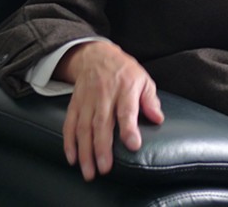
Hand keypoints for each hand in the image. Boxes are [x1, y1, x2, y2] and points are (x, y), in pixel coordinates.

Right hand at [55, 40, 163, 180]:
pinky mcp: (75, 104)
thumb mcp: (143, 79)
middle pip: (101, 124)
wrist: (96, 55)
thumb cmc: (125, 71)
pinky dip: (69, 142)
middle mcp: (104, 95)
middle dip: (102, 148)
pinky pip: (70, 124)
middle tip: (105, 169)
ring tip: (89, 172)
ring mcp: (87, 100)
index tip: (133, 145)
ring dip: (85, 151)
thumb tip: (158, 118)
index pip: (127, 111)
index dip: (129, 128)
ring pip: (83, 128)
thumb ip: (150, 100)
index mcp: (125, 88)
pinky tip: (72, 159)